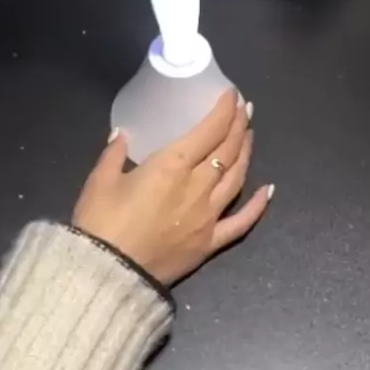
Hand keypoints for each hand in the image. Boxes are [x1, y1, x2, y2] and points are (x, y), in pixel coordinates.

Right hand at [72, 91, 272, 285]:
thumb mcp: (100, 180)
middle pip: (227, 150)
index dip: (224, 110)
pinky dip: (258, 206)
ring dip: (246, 153)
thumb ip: (114, 153)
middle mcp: (197, 186)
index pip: (209, 130)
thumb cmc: (101, 222)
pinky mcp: (209, 242)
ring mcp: (208, 216)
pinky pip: (241, 222)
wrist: (107, 275)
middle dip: (239, 125)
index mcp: (172, 165)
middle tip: (245, 108)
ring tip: (250, 134)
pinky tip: (269, 190)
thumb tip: (121, 134)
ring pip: (236, 178)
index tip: (232, 95)